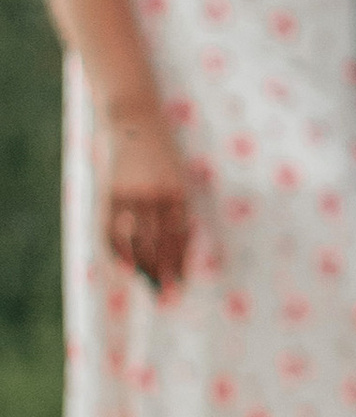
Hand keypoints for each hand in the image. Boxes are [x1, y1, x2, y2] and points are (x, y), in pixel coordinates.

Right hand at [103, 109, 193, 293]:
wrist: (135, 119)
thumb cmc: (163, 152)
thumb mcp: (179, 177)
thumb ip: (178, 208)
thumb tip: (179, 244)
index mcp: (179, 193)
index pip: (181, 238)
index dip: (180, 263)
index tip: (181, 284)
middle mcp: (157, 196)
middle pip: (160, 245)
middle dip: (164, 273)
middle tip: (166, 297)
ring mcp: (132, 194)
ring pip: (137, 241)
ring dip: (143, 268)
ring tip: (148, 285)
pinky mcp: (112, 192)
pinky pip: (113, 229)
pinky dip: (118, 250)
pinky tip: (124, 265)